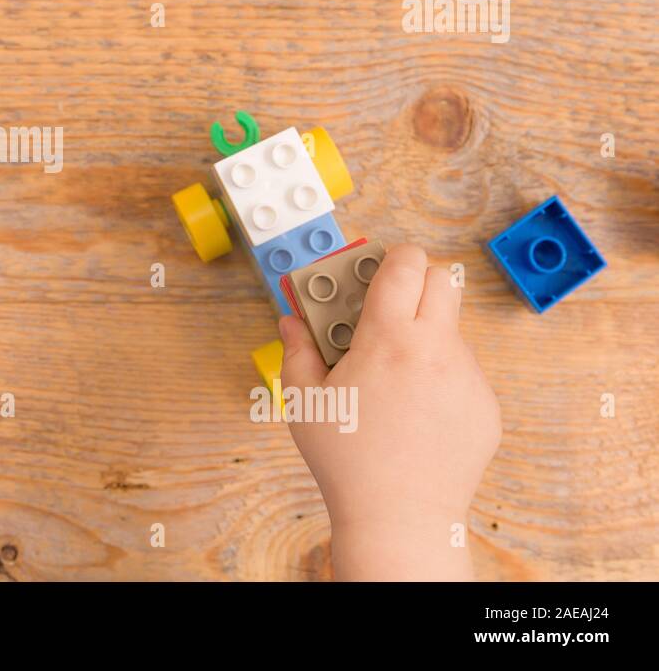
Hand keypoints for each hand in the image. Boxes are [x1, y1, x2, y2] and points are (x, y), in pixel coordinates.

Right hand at [279, 244, 500, 579]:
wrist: (399, 518)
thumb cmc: (347, 461)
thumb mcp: (303, 400)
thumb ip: (298, 350)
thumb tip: (291, 321)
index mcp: (388, 338)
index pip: (406, 263)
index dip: (391, 257)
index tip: (373, 271)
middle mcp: (436, 349)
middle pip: (444, 279)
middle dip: (417, 283)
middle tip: (387, 309)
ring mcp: (468, 378)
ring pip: (452, 331)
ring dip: (425, 336)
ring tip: (392, 378)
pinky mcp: (485, 407)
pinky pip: (464, 374)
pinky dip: (440, 378)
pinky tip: (415, 413)